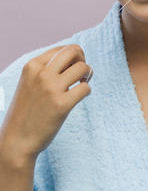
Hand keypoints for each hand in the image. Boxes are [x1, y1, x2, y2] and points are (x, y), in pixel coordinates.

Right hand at [0, 45, 91, 163]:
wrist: (16, 141)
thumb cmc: (26, 111)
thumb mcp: (29, 82)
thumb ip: (45, 69)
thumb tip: (73, 57)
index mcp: (32, 66)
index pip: (62, 48)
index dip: (73, 56)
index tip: (73, 68)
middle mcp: (41, 74)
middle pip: (74, 51)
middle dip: (82, 59)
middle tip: (81, 73)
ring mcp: (51, 89)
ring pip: (83, 67)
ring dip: (88, 74)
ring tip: (82, 83)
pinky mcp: (61, 105)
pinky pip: (85, 88)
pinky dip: (87, 90)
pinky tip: (81, 96)